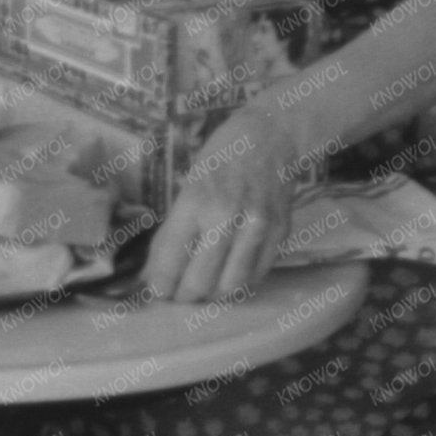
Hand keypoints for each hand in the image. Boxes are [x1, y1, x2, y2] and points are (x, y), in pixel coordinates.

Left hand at [140, 105, 307, 303]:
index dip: (160, 284)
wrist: (270, 139)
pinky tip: (228, 275)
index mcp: (196, 201)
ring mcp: (257, 228)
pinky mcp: (280, 234)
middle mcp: (227, 217)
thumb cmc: (220, 159)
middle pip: (201, 281)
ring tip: (203, 290)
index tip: (156, 293)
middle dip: (185, 296)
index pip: (172, 257)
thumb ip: (174, 230)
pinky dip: (239, 283)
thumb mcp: (187, 187)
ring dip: (213, 296)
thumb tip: (154, 272)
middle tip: (178, 295)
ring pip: (231, 287)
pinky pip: (257, 276)